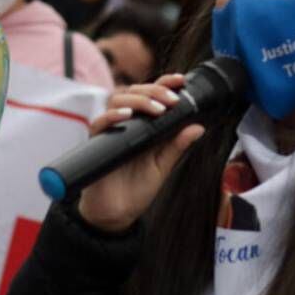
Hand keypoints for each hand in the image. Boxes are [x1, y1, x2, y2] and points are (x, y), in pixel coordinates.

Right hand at [79, 74, 204, 231]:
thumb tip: (198, 127)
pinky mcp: (96, 143)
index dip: (164, 83)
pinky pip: (99, 123)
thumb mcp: (163, 167)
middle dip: (154, 90)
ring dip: (138, 100)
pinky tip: (127, 116)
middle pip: (134, 91)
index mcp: (144, 126)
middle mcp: (126, 124)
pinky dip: (112, 116)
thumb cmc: (138, 190)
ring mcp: (111, 131)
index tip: (181, 80)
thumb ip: (177, 146)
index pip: (151, 95)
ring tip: (156, 109)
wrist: (116, 214)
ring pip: (116, 100)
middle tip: (171, 100)